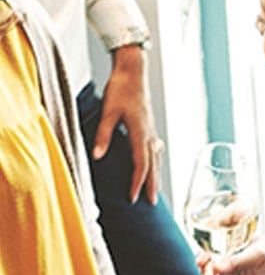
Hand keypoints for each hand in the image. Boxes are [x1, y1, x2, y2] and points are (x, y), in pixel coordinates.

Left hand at [97, 46, 163, 203]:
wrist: (133, 72)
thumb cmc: (120, 89)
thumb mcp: (107, 112)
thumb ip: (103, 135)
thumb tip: (97, 156)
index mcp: (140, 133)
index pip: (140, 165)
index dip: (137, 183)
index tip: (133, 198)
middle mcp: (150, 135)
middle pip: (153, 166)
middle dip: (152, 185)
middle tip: (152, 203)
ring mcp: (152, 131)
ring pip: (156, 159)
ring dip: (156, 176)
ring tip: (155, 189)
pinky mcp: (150, 126)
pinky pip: (155, 150)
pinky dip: (155, 162)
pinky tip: (154, 164)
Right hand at [198, 244, 264, 274]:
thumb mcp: (260, 255)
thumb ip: (238, 260)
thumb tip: (218, 265)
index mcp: (238, 242)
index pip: (215, 243)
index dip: (206, 251)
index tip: (204, 259)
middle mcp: (233, 255)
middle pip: (210, 260)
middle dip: (204, 268)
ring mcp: (232, 270)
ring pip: (210, 274)